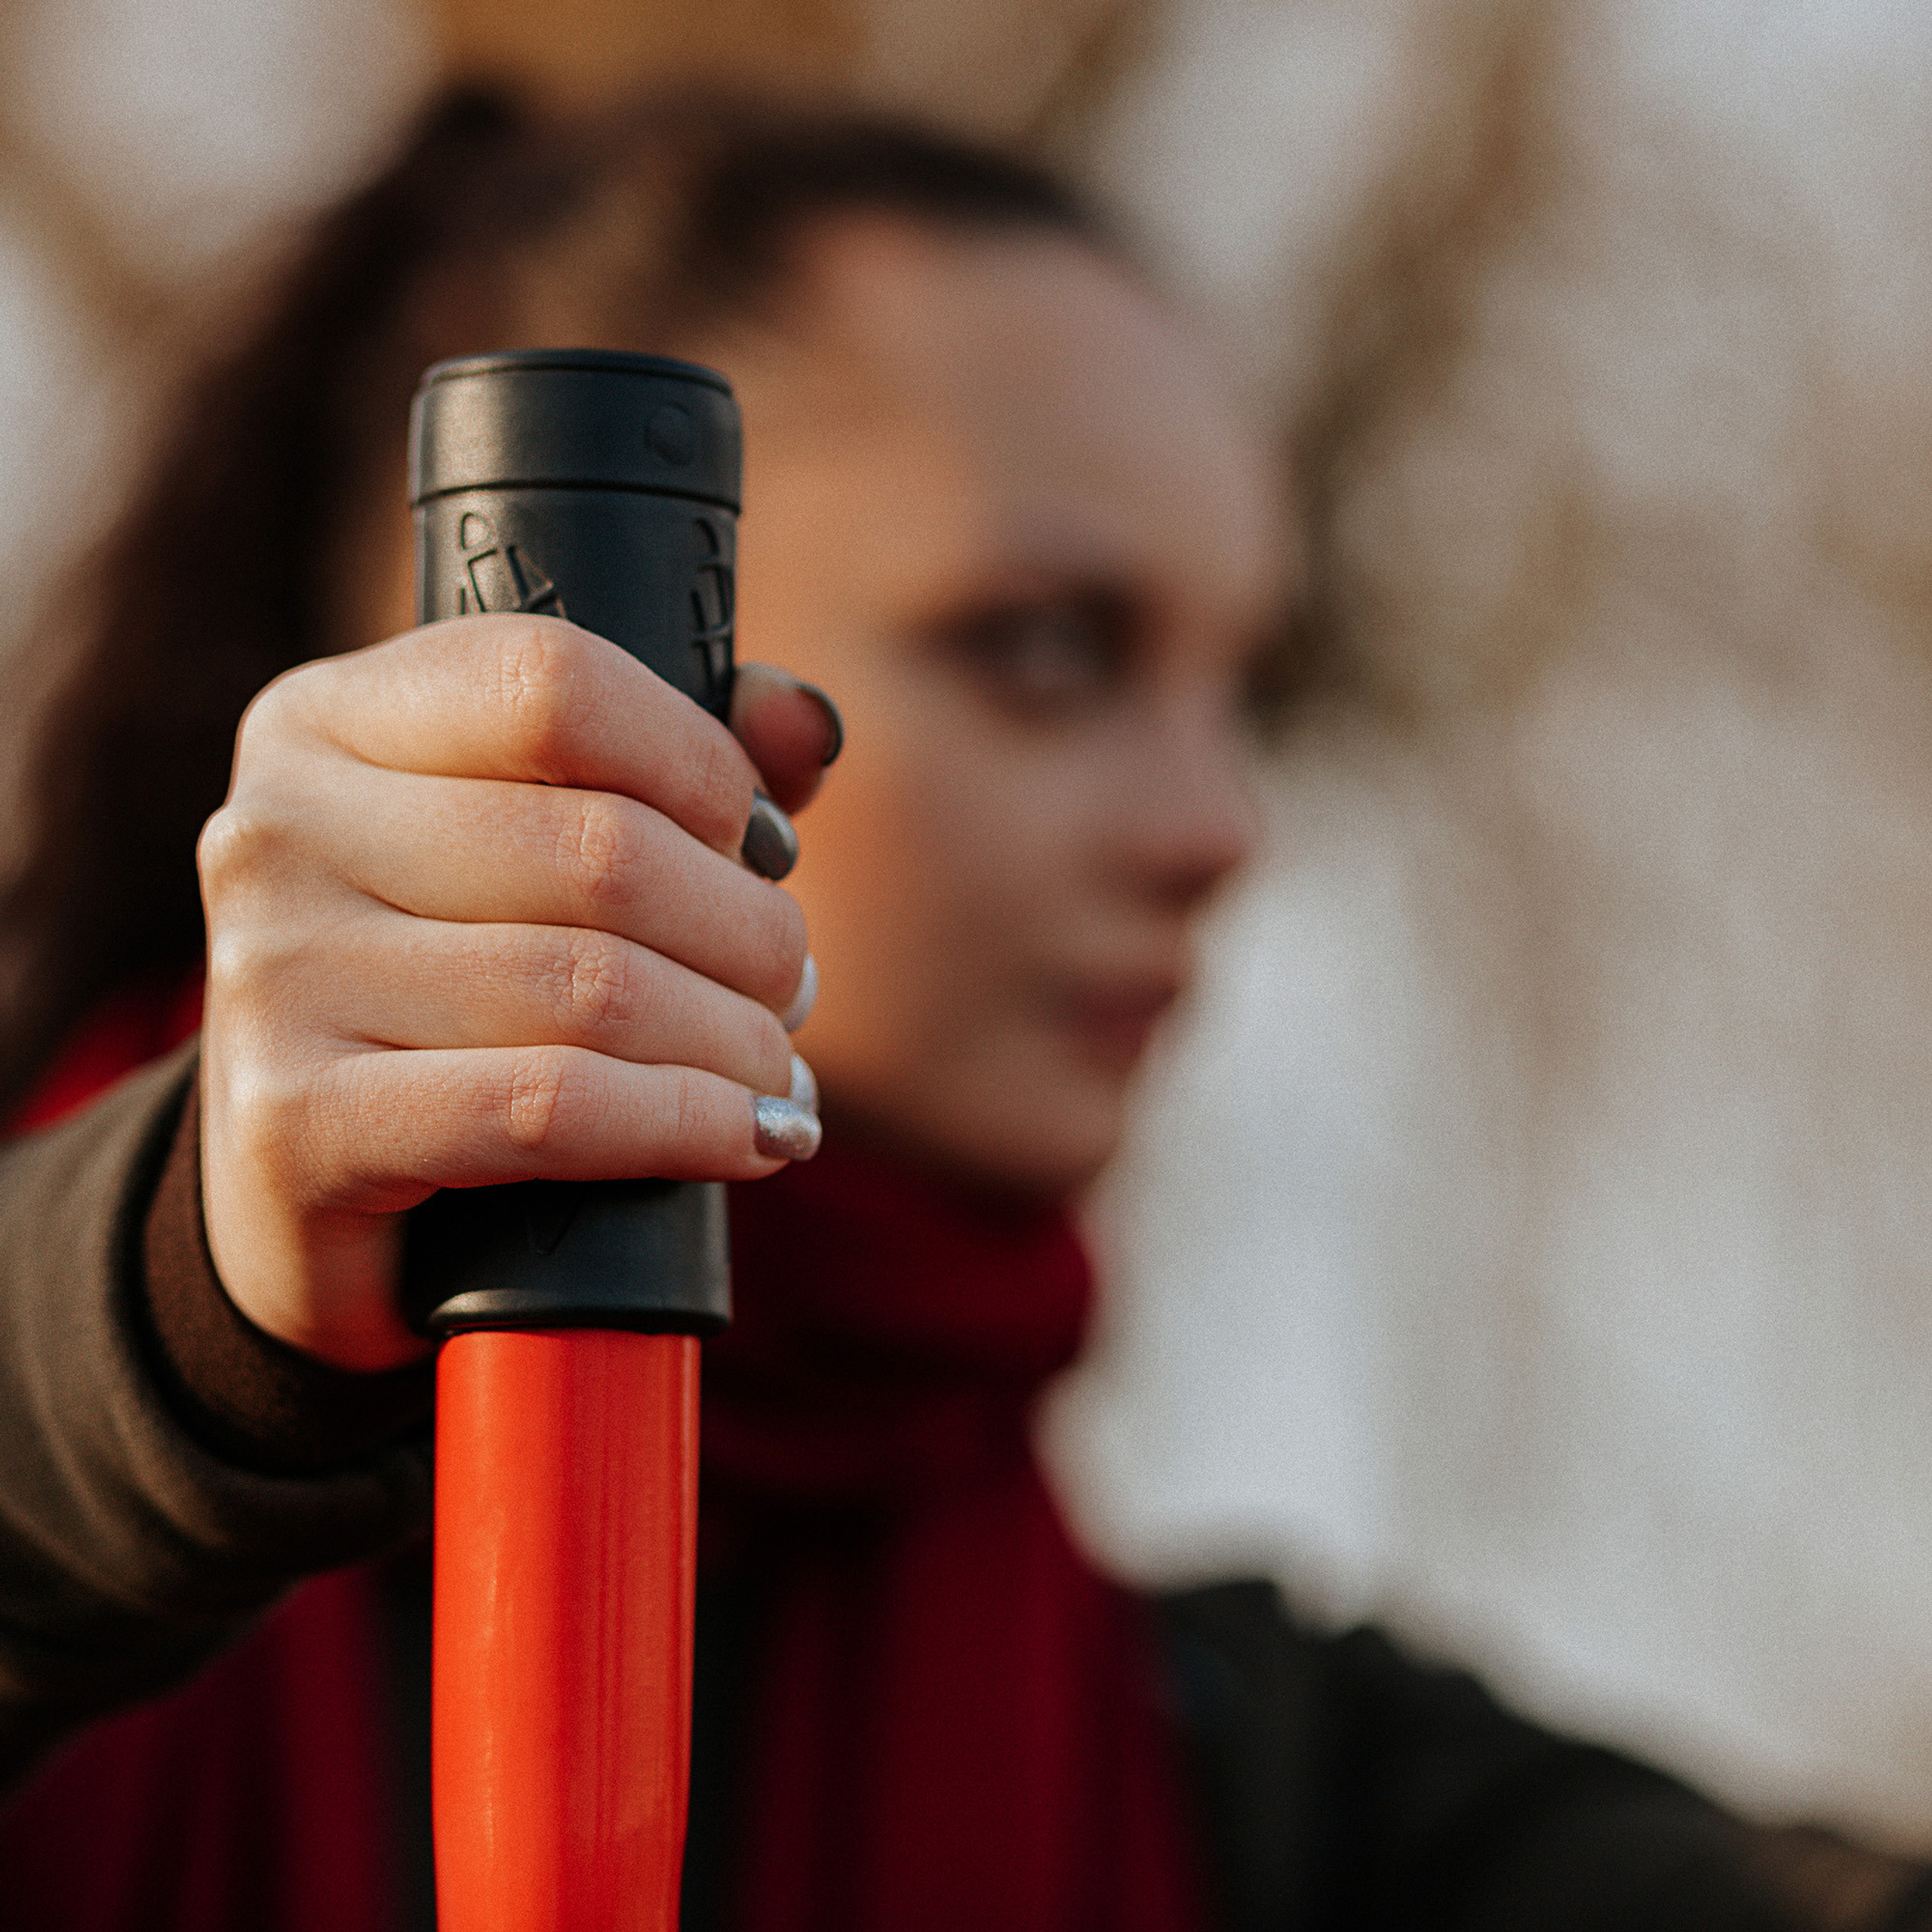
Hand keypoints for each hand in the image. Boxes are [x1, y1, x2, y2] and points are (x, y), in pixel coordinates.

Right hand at [197, 616, 837, 1370]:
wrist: (308, 1190)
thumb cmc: (457, 990)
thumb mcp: (544, 849)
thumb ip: (681, 763)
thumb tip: (805, 722)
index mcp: (332, 720)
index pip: (557, 684)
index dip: (701, 765)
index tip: (762, 847)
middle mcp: (277, 829)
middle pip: (601, 850)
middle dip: (747, 933)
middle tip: (788, 985)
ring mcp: (271, 978)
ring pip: (593, 988)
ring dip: (736, 1042)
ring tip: (775, 1073)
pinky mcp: (296, 1127)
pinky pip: (551, 1109)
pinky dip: (688, 1126)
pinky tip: (757, 1140)